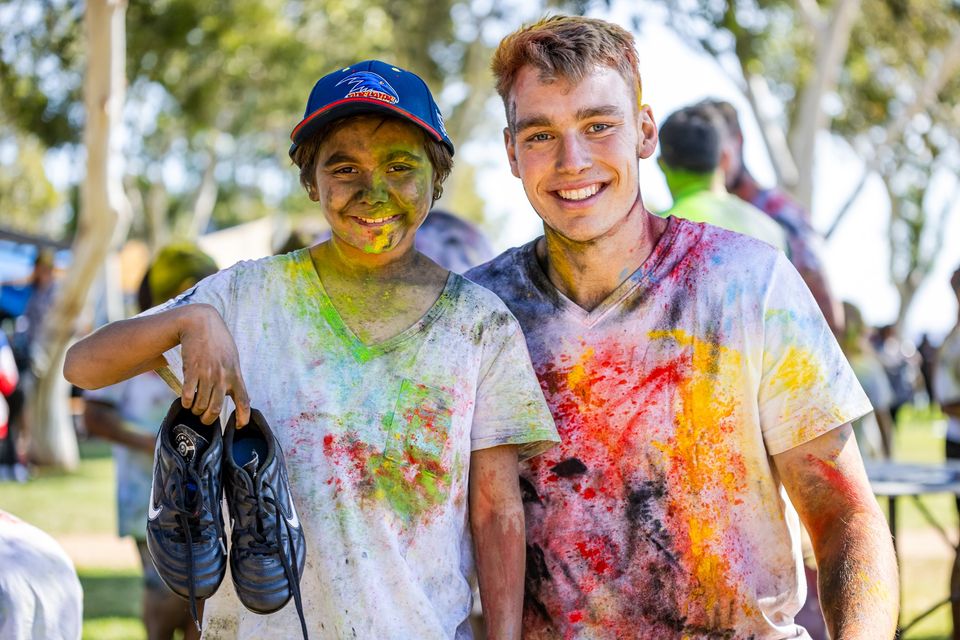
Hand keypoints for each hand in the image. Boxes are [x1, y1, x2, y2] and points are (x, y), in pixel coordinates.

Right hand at [177, 304, 250, 426]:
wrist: (200, 323)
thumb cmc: (217, 341)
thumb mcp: (232, 358)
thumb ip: (232, 375)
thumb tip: (234, 392)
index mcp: (235, 374)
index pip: (244, 400)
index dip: (243, 416)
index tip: (239, 425)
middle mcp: (223, 377)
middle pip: (217, 409)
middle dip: (209, 419)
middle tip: (205, 419)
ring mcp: (208, 374)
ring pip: (201, 405)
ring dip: (196, 410)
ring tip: (194, 408)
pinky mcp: (192, 371)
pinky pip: (189, 395)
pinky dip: (187, 402)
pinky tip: (186, 401)